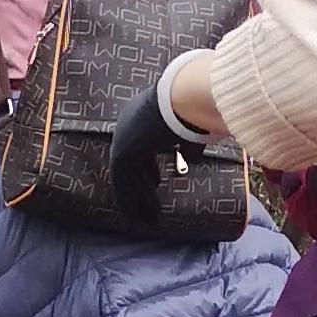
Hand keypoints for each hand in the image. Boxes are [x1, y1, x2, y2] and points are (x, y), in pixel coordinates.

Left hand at [110, 80, 206, 230]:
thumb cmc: (194, 108)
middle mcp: (128, 124)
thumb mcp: (193, 128)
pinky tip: (141, 214)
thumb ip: (190, 144)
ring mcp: (123, 137)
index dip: (148, 166)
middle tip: (148, 201)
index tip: (156, 181)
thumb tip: (192, 159)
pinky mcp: (122, 151)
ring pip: (126, 174)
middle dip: (140, 183)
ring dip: (136, 197)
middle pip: (131, 162)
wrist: (183, 99)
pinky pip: (123, 181)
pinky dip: (131, 199)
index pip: (142, 146)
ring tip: (146, 217)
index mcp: (144, 115)